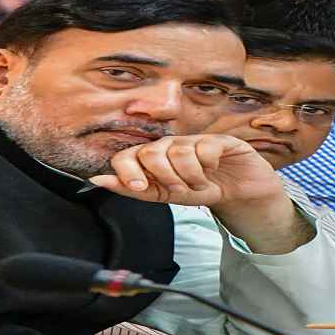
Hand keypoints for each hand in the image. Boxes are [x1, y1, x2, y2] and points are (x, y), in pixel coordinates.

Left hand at [88, 134, 284, 210]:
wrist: (237, 195)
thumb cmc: (199, 190)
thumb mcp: (164, 196)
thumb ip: (133, 189)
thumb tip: (96, 180)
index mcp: (151, 158)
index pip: (126, 156)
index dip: (128, 171)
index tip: (139, 187)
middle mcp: (168, 145)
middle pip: (151, 153)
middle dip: (165, 178)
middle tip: (179, 189)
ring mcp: (192, 139)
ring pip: (178, 153)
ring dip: (190, 177)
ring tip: (200, 183)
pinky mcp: (217, 138)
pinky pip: (204, 148)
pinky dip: (208, 165)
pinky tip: (215, 168)